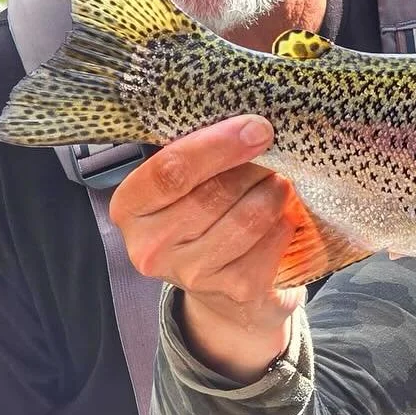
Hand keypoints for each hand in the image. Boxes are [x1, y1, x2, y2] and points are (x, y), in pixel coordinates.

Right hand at [110, 114, 306, 381]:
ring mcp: (190, 275)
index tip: (257, 126)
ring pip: (247, 217)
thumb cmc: (206, 219)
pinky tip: (281, 220)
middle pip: (214, 192)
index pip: (171, 169)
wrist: (229, 296)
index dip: (218, 145)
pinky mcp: (232, 291)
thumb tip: (247, 117)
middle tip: (272, 157)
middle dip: (253, 169)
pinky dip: (285, 223)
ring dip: (273, 194)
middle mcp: (150, 247)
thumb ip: (198, 153)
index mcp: (130, 207)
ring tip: (276, 187)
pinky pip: (271, 241)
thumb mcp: (186, 186)